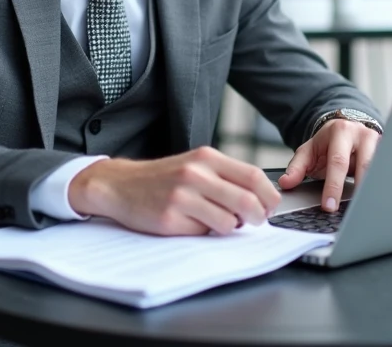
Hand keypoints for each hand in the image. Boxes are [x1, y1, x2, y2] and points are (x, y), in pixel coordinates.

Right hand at [67, 146, 280, 235]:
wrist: (121, 185)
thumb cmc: (164, 178)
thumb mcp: (195, 165)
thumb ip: (225, 176)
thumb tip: (259, 199)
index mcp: (206, 158)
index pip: (253, 176)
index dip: (268, 195)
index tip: (270, 206)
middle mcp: (196, 174)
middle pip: (247, 201)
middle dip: (258, 217)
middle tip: (255, 222)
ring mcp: (182, 197)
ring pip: (229, 222)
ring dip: (231, 227)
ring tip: (218, 222)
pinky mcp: (170, 219)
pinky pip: (204, 233)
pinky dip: (206, 233)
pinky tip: (193, 224)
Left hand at [278, 120, 380, 211]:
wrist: (346, 126)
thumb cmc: (327, 142)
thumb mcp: (308, 150)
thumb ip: (296, 167)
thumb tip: (286, 183)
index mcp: (341, 131)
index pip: (338, 162)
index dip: (334, 186)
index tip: (329, 206)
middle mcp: (362, 135)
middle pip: (364, 165)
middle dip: (359, 191)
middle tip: (351, 213)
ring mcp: (379, 142)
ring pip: (380, 169)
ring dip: (373, 190)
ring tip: (366, 209)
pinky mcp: (388, 151)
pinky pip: (387, 171)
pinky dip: (382, 186)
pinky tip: (377, 201)